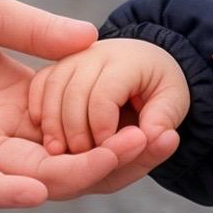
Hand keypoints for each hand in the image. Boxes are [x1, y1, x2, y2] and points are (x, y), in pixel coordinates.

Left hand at [0, 0, 167, 210]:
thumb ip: (36, 31)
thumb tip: (95, 40)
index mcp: (12, 94)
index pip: (78, 127)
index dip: (117, 129)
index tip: (159, 121)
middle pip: (66, 161)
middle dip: (114, 157)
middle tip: (157, 142)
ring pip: (32, 178)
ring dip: (75, 174)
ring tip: (115, 157)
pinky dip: (7, 192)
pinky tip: (38, 188)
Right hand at [28, 36, 189, 181]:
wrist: (145, 62)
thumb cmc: (159, 86)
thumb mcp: (174, 101)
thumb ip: (164, 120)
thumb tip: (152, 138)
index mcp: (126, 61)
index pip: (104, 97)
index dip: (102, 130)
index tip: (108, 153)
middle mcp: (94, 54)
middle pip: (73, 94)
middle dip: (75, 132)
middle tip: (82, 158)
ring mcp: (72, 58)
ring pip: (52, 89)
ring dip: (52, 125)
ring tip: (60, 152)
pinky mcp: (57, 67)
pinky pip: (39, 86)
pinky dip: (39, 110)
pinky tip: (45, 133)